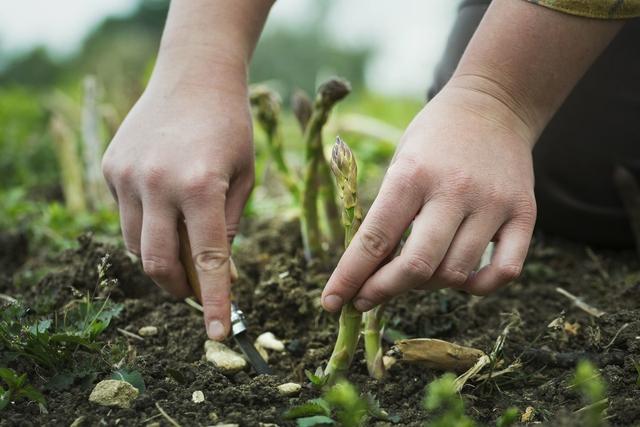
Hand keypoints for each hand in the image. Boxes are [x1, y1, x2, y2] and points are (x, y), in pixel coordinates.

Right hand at [102, 71, 253, 339]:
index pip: (208, 260)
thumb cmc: (231, 126)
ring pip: (135, 244)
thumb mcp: (244, 176)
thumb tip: (217, 270)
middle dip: (178, 288)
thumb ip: (229, 225)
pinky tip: (164, 206)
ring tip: (183, 248)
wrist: (194, 75)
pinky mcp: (110, 168)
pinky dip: (146, 226)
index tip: (219, 334)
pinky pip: (125, 215)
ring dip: (160, 259)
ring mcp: (127, 176)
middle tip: (196, 291)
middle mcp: (156, 184)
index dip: (214, 302)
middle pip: (158, 263)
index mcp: (200, 186)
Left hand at [322, 83, 536, 311]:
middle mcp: (454, 190)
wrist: (494, 105)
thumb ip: (387, 214)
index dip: (349, 277)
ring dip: (425, 287)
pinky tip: (460, 280)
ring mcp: (493, 204)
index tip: (332, 302)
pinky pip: (505, 271)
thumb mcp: (399, 163)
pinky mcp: (524, 214)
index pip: (374, 239)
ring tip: (412, 275)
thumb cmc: (434, 139)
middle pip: (415, 266)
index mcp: (412, 174)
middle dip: (381, 291)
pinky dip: (478, 287)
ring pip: (455, 274)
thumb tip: (369, 272)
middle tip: (364, 300)